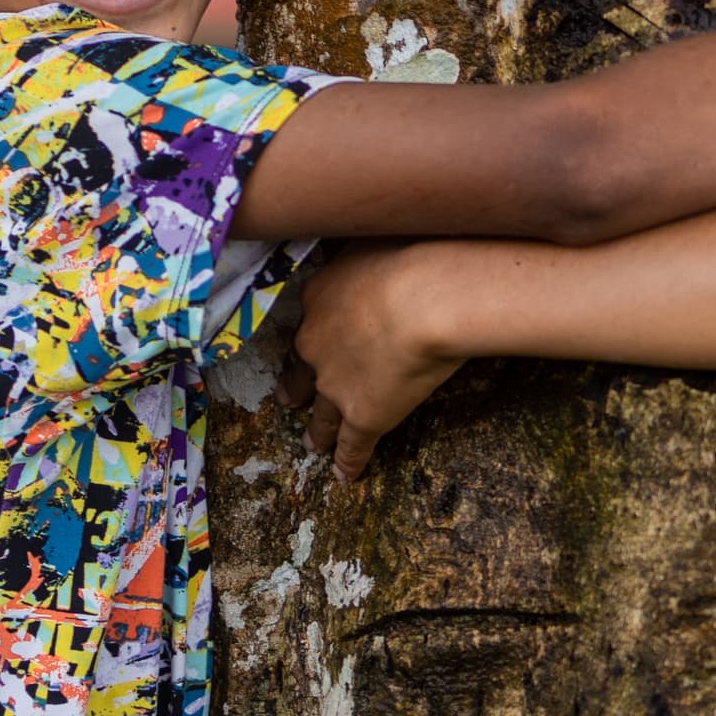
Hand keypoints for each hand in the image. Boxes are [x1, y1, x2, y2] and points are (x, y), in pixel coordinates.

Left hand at [279, 242, 472, 482]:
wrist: (426, 299)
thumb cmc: (411, 255)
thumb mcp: (378, 239)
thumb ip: (367, 253)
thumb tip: (373, 248)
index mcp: (320, 296)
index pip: (312, 317)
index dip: (315, 330)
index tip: (315, 338)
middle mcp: (316, 343)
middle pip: (302, 371)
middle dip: (295, 388)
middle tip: (289, 400)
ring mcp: (336, 385)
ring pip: (320, 414)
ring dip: (316, 430)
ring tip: (312, 443)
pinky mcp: (364, 416)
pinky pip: (352, 445)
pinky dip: (349, 462)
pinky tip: (346, 476)